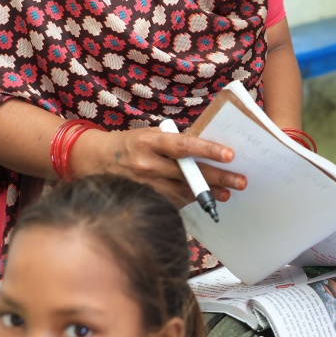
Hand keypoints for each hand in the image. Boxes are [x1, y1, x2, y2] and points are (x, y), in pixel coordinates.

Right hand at [70, 127, 246, 207]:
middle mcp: (146, 165)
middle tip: (241, 181)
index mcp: (150, 141)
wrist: (94, 161)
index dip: (207, 150)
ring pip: (183, 192)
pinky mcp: (143, 200)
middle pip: (188, 174)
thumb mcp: (151, 134)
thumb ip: (176, 141)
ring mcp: (144, 186)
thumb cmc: (130, 144)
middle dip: (218, 179)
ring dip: (208, 193)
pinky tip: (203, 197)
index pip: (183, 146)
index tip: (229, 155)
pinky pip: (173, 202)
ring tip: (228, 192)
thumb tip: (209, 148)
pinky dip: (189, 199)